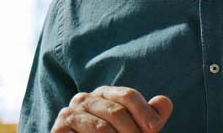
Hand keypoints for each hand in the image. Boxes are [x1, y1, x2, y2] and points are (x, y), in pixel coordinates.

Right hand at [51, 86, 172, 132]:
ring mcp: (70, 112)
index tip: (154, 128)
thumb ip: (151, 118)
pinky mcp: (58, 129)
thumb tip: (164, 101)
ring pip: (101, 127)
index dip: (144, 112)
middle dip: (132, 131)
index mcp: (106, 94)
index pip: (128, 96)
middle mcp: (86, 98)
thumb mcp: (135, 130)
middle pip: (116, 111)